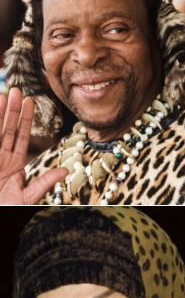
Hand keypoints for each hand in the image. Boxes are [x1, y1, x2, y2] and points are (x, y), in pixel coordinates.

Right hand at [0, 87, 65, 203]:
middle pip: (6, 128)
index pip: (20, 136)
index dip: (24, 119)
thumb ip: (44, 182)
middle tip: (17, 90)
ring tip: (3, 95)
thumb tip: (66, 170)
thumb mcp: (28, 196)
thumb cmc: (7, 207)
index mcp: (13, 164)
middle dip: (11, 110)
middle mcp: (0, 157)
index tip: (29, 101)